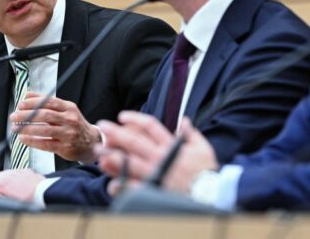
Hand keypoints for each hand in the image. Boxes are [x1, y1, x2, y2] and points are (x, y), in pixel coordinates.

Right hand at [0, 169, 44, 201]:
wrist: (45, 195)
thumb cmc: (28, 200)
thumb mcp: (6, 201)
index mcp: (4, 179)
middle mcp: (13, 172)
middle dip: (0, 186)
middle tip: (5, 195)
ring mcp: (22, 171)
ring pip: (10, 176)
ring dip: (10, 183)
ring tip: (16, 194)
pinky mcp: (30, 172)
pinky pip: (20, 176)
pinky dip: (20, 182)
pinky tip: (24, 190)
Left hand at [11, 92, 101, 162]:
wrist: (91, 142)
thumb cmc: (75, 125)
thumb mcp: (65, 110)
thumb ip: (47, 102)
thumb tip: (27, 94)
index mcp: (69, 108)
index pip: (49, 102)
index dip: (33, 102)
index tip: (20, 104)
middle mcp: (70, 119)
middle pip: (45, 115)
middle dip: (26, 115)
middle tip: (14, 116)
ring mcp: (68, 134)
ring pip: (44, 129)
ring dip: (27, 128)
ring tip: (15, 128)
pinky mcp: (65, 147)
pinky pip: (46, 143)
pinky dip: (33, 141)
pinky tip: (23, 139)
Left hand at [98, 111, 217, 193]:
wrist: (210, 194)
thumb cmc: (206, 171)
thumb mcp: (203, 147)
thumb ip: (191, 133)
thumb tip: (184, 120)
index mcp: (171, 145)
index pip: (151, 126)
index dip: (135, 119)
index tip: (122, 116)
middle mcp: (160, 157)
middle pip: (134, 141)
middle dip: (116, 132)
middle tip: (102, 126)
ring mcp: (155, 173)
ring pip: (129, 162)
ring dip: (113, 156)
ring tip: (100, 152)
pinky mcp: (153, 189)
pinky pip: (134, 187)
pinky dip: (123, 185)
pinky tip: (111, 183)